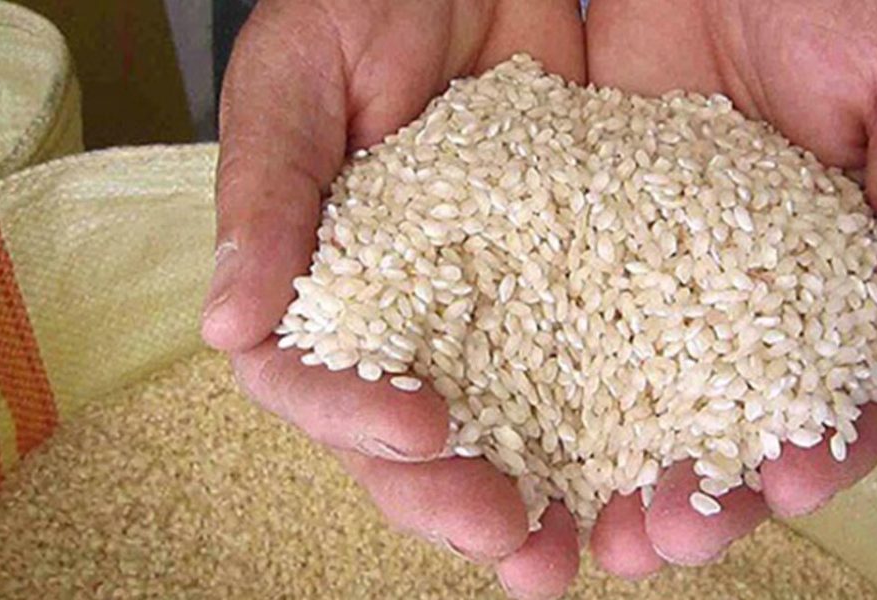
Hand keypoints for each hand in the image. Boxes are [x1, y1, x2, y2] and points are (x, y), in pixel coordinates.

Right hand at [201, 1, 586, 596]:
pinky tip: (650, 467)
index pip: (314, 384)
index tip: (426, 433)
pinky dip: (612, 426)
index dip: (358, 422)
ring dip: (538, 497)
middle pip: (409, 441)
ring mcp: (483, 309)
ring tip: (583, 550)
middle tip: (521, 548)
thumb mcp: (304, 74)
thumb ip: (269, 190)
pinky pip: (583, 369)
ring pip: (499, 427)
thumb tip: (226, 328)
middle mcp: (401, 315)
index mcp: (320, 280)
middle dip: (455, 500)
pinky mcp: (562, 286)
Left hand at [582, 0, 876, 576]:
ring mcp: (669, 268)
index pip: (851, 384)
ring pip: (646, 390)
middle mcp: (757, 288)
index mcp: (851, 269)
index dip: (829, 445)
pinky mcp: (592, 232)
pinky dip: (549, 384)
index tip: (795, 489)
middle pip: (734, 413)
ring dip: (619, 467)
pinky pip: (570, 315)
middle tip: (666, 543)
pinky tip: (524, 438)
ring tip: (594, 528)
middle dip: (706, 489)